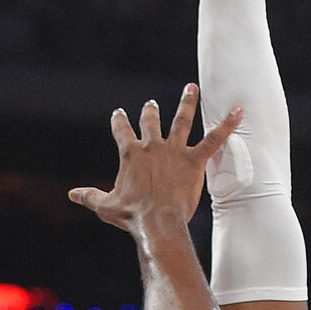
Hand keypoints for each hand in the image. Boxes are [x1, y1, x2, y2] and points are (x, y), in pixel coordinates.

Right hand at [69, 83, 241, 232]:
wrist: (157, 222)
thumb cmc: (132, 215)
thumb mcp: (106, 206)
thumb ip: (90, 196)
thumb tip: (71, 195)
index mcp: (130, 154)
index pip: (121, 130)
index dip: (119, 121)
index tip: (118, 114)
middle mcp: (152, 146)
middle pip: (151, 121)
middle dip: (150, 110)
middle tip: (152, 103)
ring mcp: (174, 151)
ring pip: (181, 120)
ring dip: (187, 102)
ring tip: (191, 88)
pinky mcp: (194, 161)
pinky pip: (215, 139)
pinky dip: (228, 124)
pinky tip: (239, 111)